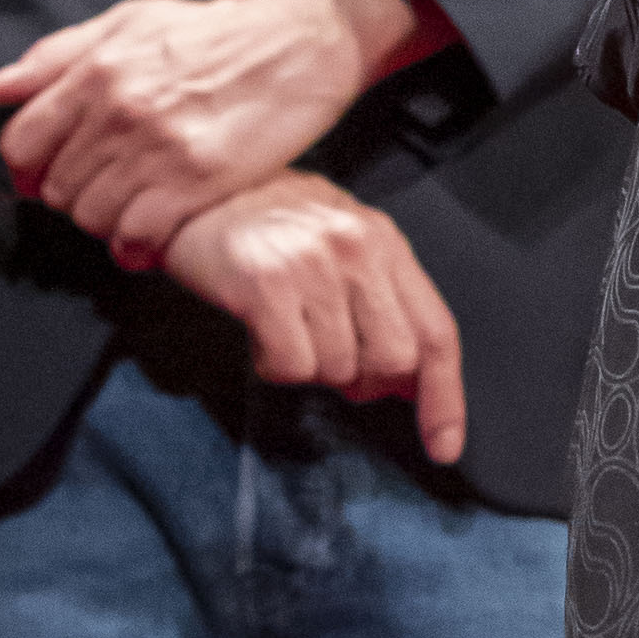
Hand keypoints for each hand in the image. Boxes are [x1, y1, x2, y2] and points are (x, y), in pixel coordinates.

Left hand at [0, 0, 439, 262]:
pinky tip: (146, 239)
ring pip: (92, 217)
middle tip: (101, 191)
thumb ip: (58, 55)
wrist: (300, 43)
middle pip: (57, 187)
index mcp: (96, 71)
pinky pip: (136, 237)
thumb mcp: (130, 21)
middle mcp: (118, 112)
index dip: (27, 169)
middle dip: (72, 195)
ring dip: (104, 223)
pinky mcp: (197, 182)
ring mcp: (157, 150)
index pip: (22, 143)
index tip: (45, 175)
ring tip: (127, 211)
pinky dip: (134, 247)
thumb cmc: (216, 31)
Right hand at [160, 173, 466, 466]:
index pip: (437, 332)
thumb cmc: (268, 221)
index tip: (444, 447)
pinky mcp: (266, 284)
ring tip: (284, 326)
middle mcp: (358, 249)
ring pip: (337, 369)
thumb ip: (383, 302)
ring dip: (309, 367)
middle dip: (365, 381)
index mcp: (385, 241)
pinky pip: (291, 366)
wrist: (193, 190)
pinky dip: (274, 365)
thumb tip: (410, 383)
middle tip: (330, 359)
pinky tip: (260, 331)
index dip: (445, 398)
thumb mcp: (341, 243)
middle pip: (394, 360)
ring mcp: (313, 265)